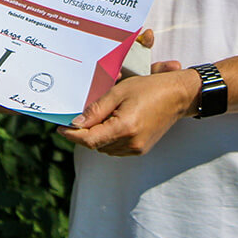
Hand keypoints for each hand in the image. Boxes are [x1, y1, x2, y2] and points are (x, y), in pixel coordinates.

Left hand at [57, 67, 197, 155]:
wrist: (178, 95)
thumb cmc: (150, 88)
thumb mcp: (119, 91)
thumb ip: (96, 109)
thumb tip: (76, 123)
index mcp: (125, 128)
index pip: (90, 140)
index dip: (72, 135)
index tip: (59, 128)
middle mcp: (131, 143)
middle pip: (96, 145)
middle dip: (83, 134)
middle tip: (75, 119)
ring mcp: (137, 149)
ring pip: (105, 149)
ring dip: (96, 137)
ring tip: (95, 119)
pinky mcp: (141, 149)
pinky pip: (116, 149)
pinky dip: (108, 139)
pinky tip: (109, 124)